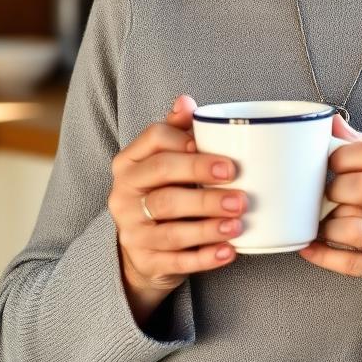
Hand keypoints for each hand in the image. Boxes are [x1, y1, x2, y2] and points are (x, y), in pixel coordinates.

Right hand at [108, 94, 246, 325]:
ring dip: (208, 224)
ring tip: (239, 221)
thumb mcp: (165, 160)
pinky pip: (176, 261)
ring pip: (171, 225)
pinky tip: (229, 251)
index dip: (188, 142)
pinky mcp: (145, 261)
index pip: (154, 139)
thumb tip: (185, 100)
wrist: (144, 249)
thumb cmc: (164, 191)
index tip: (222, 152)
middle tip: (238, 186)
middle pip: (162, 179)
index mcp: (129, 162)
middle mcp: (123, 194)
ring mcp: (131, 230)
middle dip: (202, 180)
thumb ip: (177, 131)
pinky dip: (205, 257)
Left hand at [298, 114, 361, 307]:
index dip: (342, 155)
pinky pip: (350, 263)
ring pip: (353, 228)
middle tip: (328, 194)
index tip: (330, 162)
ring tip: (323, 221)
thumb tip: (332, 122)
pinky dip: (323, 254)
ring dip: (327, 225)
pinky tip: (311, 246)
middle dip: (334, 189)